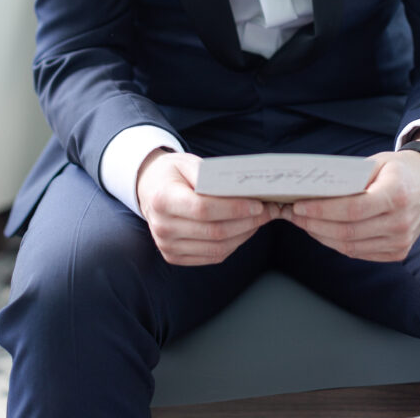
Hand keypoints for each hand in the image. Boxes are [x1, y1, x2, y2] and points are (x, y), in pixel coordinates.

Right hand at [137, 150, 279, 265]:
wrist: (150, 189)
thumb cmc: (174, 173)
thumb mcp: (188, 162)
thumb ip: (209, 175)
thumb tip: (239, 189)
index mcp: (163, 199)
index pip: (203, 209)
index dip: (234, 208)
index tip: (258, 204)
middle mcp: (162, 226)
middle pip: (214, 231)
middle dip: (247, 222)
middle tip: (268, 211)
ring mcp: (167, 245)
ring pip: (216, 248)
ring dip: (244, 235)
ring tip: (260, 220)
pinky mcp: (174, 256)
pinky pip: (212, 256)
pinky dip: (233, 244)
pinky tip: (245, 230)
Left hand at [281, 148, 419, 261]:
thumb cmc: (398, 170)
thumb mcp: (376, 163)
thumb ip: (350, 178)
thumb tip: (314, 191)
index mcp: (396, 194)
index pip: (352, 209)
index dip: (322, 211)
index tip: (299, 207)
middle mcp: (401, 222)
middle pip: (348, 231)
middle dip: (315, 225)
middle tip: (294, 215)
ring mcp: (401, 241)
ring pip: (350, 246)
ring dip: (321, 236)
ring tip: (303, 224)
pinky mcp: (398, 252)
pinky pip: (359, 252)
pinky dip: (337, 244)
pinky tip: (322, 232)